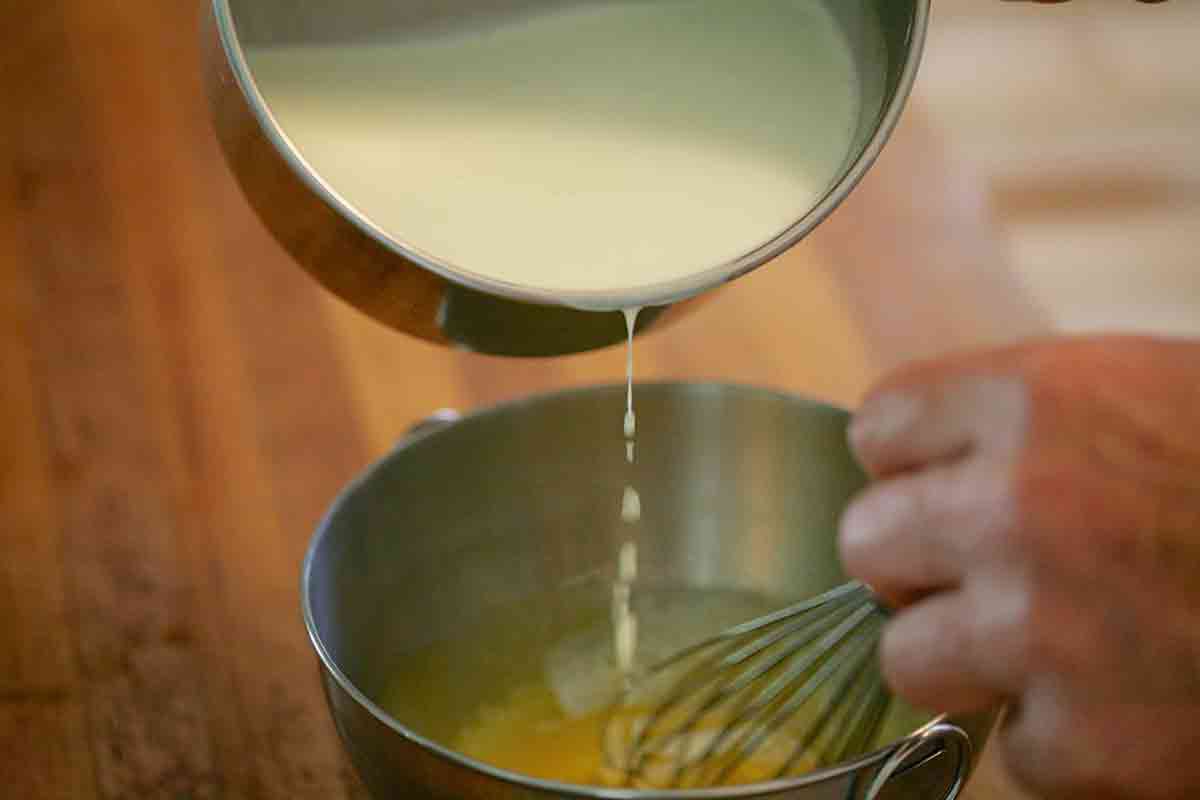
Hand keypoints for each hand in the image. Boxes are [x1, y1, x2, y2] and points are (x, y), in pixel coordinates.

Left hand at [839, 336, 1199, 799]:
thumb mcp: (1138, 391)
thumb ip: (1015, 420)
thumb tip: (912, 458)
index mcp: (1031, 400)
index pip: (878, 428)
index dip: (912, 462)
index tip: (947, 482)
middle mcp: (1021, 506)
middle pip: (867, 542)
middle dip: (920, 563)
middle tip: (989, 572)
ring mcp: (1046, 627)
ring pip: (905, 658)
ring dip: (968, 660)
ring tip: (1052, 645)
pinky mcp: (1090, 738)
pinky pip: (1012, 746)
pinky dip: (1065, 738)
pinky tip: (1132, 701)